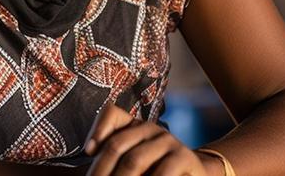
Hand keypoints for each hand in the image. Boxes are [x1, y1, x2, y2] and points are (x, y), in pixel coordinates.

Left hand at [83, 103, 210, 175]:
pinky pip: (161, 173)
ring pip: (134, 160)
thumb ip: (117, 161)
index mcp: (135, 126)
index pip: (111, 113)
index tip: (88, 152)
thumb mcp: (137, 161)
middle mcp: (150, 128)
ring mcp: (168, 141)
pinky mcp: (184, 157)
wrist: (196, 174)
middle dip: (102, 171)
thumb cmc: (157, 171)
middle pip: (117, 144)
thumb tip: (90, 160)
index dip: (97, 129)